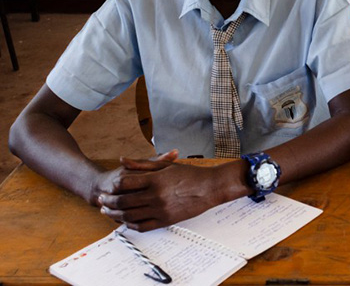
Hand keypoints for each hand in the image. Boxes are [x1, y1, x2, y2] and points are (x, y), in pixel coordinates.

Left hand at [95, 153, 226, 230]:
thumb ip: (143, 164)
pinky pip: (142, 226)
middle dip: (108, 201)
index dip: (113, 186)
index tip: (108, 187)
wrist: (211, 187)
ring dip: (115, 214)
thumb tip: (123, 160)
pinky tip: (126, 220)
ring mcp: (160, 209)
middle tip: (102, 200)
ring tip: (108, 211)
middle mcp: (156, 195)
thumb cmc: (190, 175)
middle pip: (123, 200)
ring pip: (129, 215)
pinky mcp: (165, 220)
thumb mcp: (166, 166)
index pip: (124, 183)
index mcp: (156, 179)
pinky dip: (130, 224)